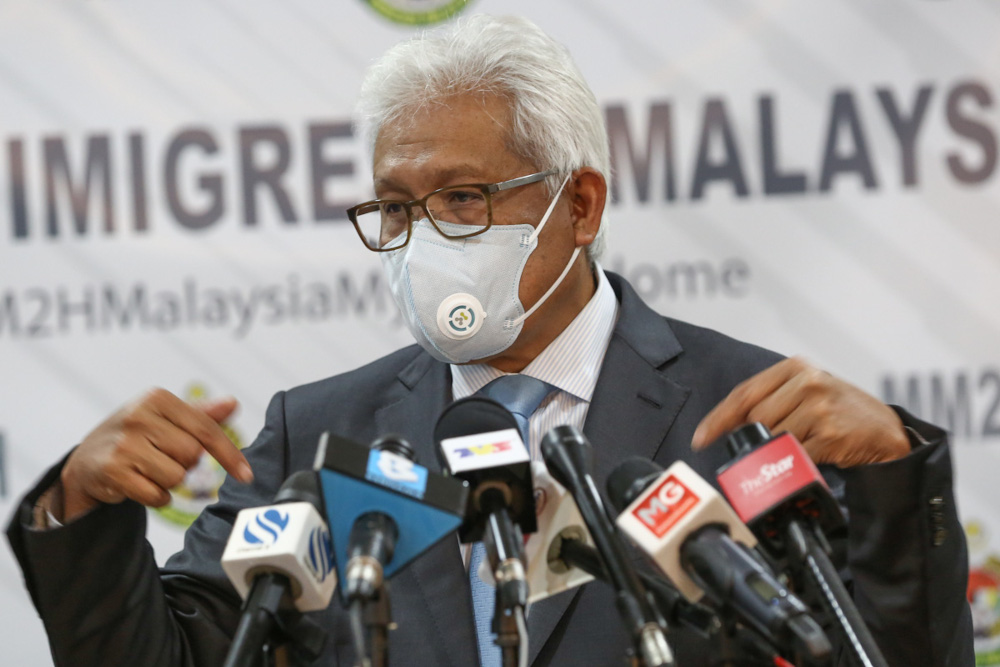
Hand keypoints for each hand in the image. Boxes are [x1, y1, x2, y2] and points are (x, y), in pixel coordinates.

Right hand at [60, 389, 252, 520]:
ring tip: (147, 470)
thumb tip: (233, 404)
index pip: (206, 429)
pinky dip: (154, 497)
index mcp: (157, 398)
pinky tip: (138, 484)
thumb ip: (201, 414)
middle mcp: (139, 416)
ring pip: (176, 477)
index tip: (247, 475)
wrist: (85, 462)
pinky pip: (157, 495)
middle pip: (192, 455)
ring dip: (167, 482)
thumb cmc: (135, 436)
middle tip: (161, 458)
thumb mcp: (166, 418)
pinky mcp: (112, 471)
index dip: (229, 455)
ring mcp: (124, 443)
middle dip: (184, 464)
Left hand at [692, 357, 909, 467]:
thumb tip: (730, 426)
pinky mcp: (830, 433)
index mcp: (796, 368)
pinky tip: (806, 460)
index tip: (700, 437)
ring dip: (775, 452)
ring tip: (791, 454)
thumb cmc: (842, 412)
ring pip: (774, 437)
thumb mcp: (808, 393)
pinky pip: (795, 454)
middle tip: (756, 452)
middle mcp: (807, 382)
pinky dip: (794, 462)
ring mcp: (820, 407)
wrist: (886, 431)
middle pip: (756, 417)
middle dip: (752, 439)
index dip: (719, 418)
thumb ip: (773, 401)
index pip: (744, 392)